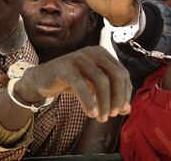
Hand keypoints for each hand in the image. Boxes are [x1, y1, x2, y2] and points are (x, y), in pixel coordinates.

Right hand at [16, 46, 131, 122]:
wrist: (43, 78)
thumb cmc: (73, 81)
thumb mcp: (94, 87)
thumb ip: (111, 96)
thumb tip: (127, 110)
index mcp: (102, 54)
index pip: (122, 72)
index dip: (126, 92)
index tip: (124, 109)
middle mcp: (92, 52)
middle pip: (115, 75)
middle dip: (118, 97)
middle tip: (114, 114)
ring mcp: (79, 58)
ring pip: (100, 80)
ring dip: (104, 102)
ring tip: (102, 118)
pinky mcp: (65, 68)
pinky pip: (81, 86)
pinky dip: (89, 102)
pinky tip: (91, 113)